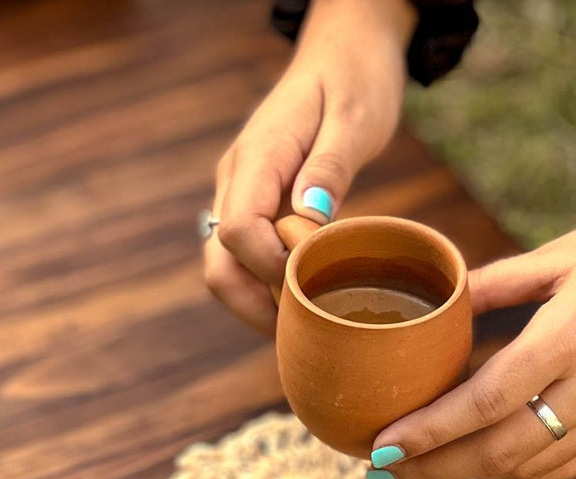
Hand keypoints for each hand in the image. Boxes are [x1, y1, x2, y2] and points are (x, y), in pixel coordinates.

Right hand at [205, 0, 415, 333]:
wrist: (344, 51)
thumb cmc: (356, 79)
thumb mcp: (356, 116)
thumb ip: (330, 167)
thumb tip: (308, 221)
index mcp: (258, 157)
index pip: (237, 231)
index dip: (270, 268)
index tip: (314, 281)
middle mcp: (237, 179)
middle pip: (218, 263)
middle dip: (253, 305)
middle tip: (305, 331)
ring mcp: (241, 194)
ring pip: (226, 268)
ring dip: (259, 303)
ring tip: (310, 324)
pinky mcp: (255, 206)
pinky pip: (247, 259)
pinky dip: (269, 288)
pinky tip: (308, 301)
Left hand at [368, 191, 575, 478]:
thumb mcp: (559, 253)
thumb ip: (491, 286)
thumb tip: (430, 309)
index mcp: (573, 333)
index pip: (486, 401)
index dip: (429, 432)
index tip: (383, 445)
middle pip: (502, 451)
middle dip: (436, 468)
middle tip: (385, 467)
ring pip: (531, 468)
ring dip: (471, 474)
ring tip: (423, 466)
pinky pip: (567, 468)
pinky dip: (518, 474)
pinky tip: (483, 463)